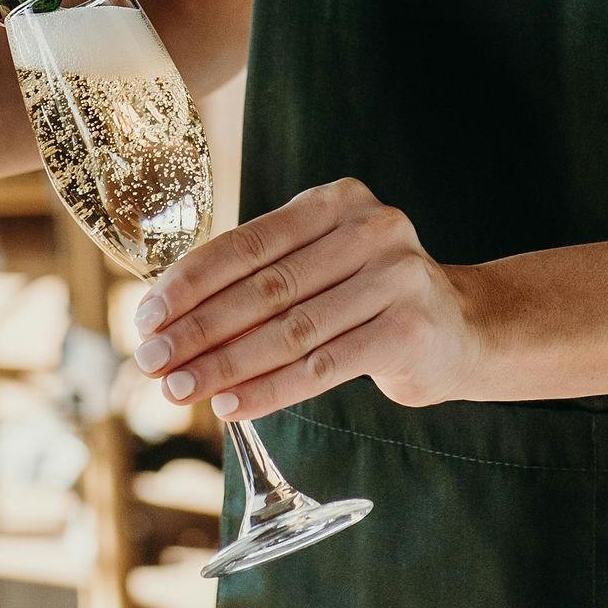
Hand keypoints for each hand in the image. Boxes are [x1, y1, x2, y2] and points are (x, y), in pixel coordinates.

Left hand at [130, 177, 479, 423]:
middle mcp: (370, 229)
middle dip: (199, 328)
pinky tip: (230, 405)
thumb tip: (167, 319)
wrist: (461, 329)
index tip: (146, 316)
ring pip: (290, 331)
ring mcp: (395, 278)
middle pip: (265, 288)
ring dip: (226, 364)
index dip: (191, 281)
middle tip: (151, 360)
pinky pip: (323, 366)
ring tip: (179, 389)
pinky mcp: (407, 330)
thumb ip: (262, 276)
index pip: (248, 242)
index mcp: (336, 201)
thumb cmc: (368, 297)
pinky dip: (269, 390)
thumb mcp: (322, 265)